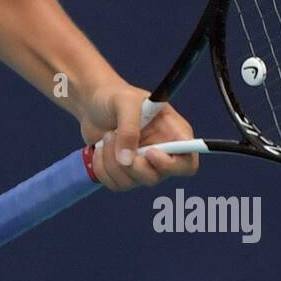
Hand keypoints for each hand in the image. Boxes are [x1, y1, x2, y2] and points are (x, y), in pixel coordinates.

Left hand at [78, 80, 199, 190]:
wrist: (93, 103)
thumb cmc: (115, 96)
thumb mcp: (124, 102)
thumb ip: (129, 128)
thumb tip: (127, 161)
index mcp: (173, 134)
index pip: (187, 163)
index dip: (171, 165)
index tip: (149, 151)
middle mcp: (161, 153)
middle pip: (156, 177)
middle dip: (131, 163)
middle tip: (113, 137)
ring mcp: (142, 165)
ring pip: (132, 182)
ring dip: (111, 161)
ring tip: (106, 137)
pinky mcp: (123, 172)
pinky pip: (116, 184)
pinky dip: (102, 168)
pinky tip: (99, 150)